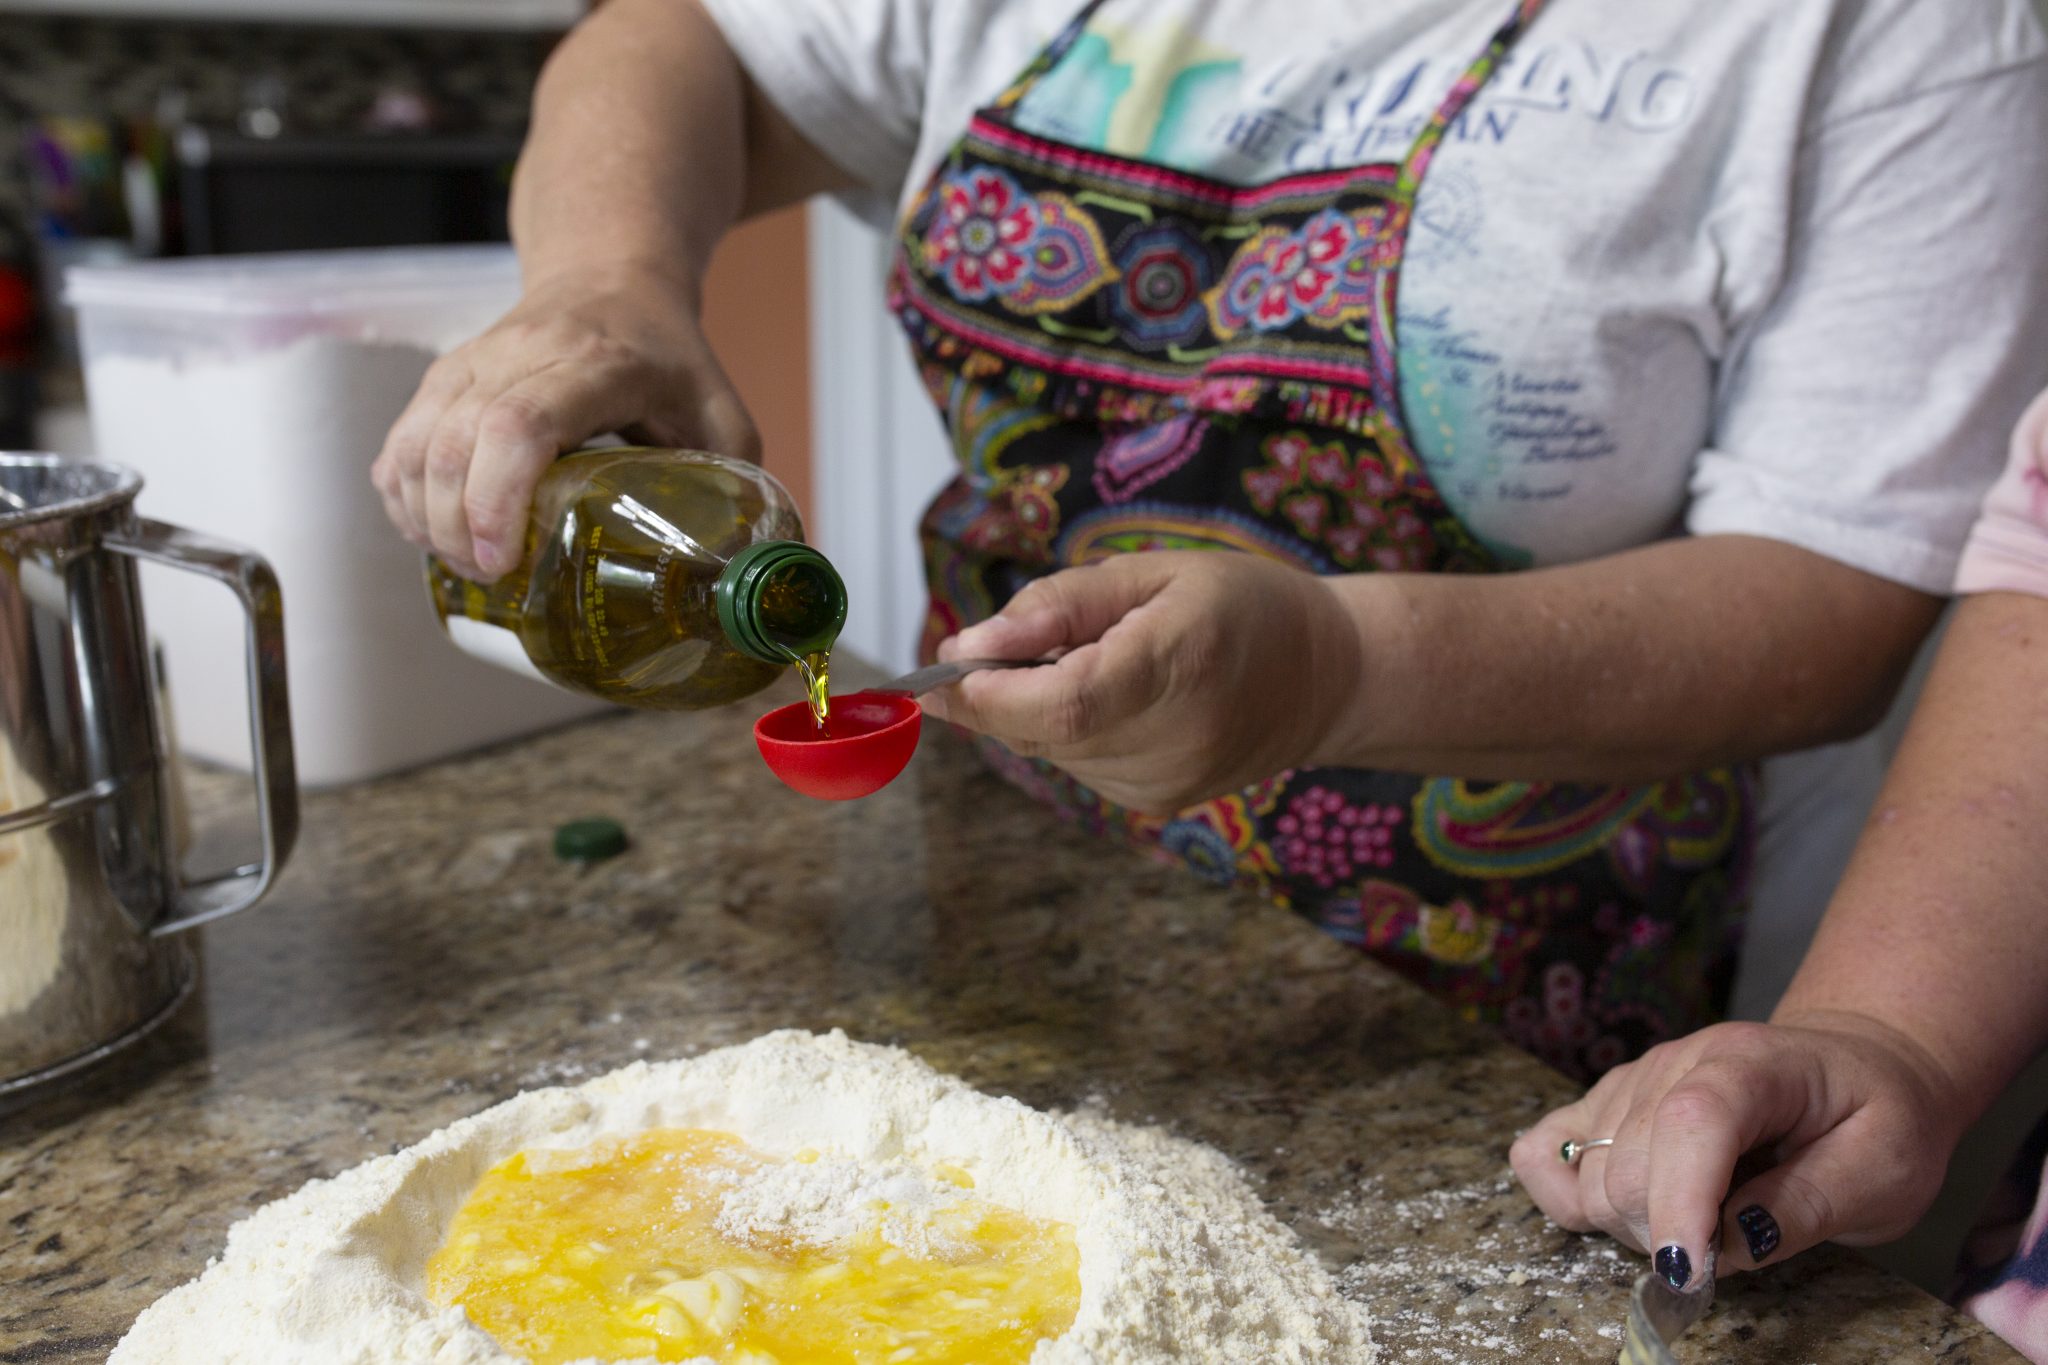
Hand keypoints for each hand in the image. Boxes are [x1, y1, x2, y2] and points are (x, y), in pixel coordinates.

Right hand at [370, 262, 757, 579]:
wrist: (612, 275)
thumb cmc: (670, 357)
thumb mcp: (721, 416)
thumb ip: (733, 490)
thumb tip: (735, 579)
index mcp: (598, 364)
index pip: (520, 423)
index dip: (498, 497)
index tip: (503, 558)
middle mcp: (523, 354)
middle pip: (457, 443)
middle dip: (459, 527)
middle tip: (491, 577)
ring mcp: (474, 362)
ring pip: (417, 443)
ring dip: (427, 517)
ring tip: (467, 565)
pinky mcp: (445, 377)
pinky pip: (400, 442)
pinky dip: (404, 497)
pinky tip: (432, 534)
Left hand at [923, 552, 1361, 814]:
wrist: (1327, 678)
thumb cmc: (1240, 605)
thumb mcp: (1152, 571)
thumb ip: (1057, 605)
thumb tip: (969, 644)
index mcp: (1179, 663)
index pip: (1063, 703)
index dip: (987, 694)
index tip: (940, 669)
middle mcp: (1175, 738)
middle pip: (1044, 731)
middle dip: (998, 692)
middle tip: (1008, 644)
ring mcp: (1168, 783)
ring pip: (1051, 750)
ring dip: (1038, 709)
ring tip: (1096, 661)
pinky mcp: (1159, 805)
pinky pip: (1077, 766)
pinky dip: (1069, 731)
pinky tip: (1116, 699)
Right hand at [1509, 1015, 1963, 1290]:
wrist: (1856, 1064)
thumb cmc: (1878, 1116)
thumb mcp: (1885, 1169)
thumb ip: (1809, 1205)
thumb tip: (1726, 1248)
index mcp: (1749, 1064)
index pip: (1691, 1123)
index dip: (1678, 1204)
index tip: (1690, 1278)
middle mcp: (1674, 1063)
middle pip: (1626, 1167)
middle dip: (1668, 1235)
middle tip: (1732, 1247)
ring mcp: (1630, 1080)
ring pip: (1588, 1177)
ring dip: (1635, 1226)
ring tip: (1702, 1219)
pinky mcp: (1604, 1103)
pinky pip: (1544, 1153)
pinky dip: (1566, 1195)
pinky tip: (1624, 1209)